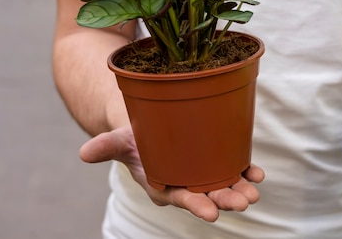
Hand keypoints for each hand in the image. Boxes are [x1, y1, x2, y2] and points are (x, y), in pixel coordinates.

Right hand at [79, 126, 263, 221]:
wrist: (147, 128)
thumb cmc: (132, 139)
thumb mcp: (118, 142)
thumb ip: (105, 148)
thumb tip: (84, 153)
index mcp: (164, 185)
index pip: (182, 199)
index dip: (196, 206)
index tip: (211, 213)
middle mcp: (186, 184)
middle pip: (208, 195)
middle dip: (226, 200)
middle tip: (244, 201)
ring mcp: (202, 174)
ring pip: (223, 185)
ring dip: (240, 189)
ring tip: (255, 191)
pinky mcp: (214, 161)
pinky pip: (232, 169)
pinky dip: (245, 171)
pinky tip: (256, 173)